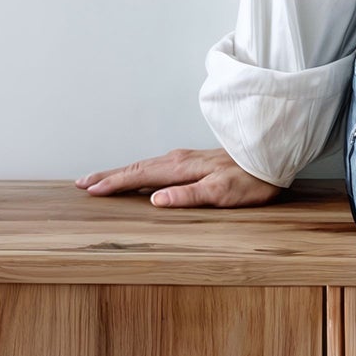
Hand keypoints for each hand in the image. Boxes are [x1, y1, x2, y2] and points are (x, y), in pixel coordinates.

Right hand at [75, 146, 285, 206]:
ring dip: (121, 172)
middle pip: (136, 167)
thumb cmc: (251, 179)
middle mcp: (178, 159)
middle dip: (108, 175)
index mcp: (180, 168)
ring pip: (144, 165)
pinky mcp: (193, 161)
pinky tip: (139, 175)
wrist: (272, 156)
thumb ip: (188, 196)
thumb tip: (155, 200)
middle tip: (83, 183)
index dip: (113, 184)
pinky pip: (156, 165)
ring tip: (102, 179)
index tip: (91, 190)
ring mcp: (185, 158)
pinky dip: (138, 170)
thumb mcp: (222, 193)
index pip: (139, 176)